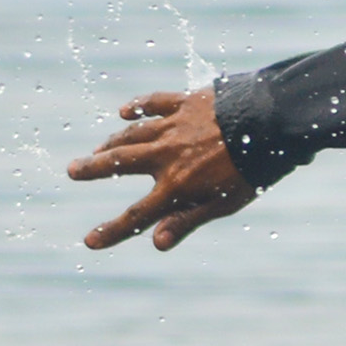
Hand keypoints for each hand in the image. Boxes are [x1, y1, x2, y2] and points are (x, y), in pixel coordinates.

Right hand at [68, 88, 255, 250]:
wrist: (274, 124)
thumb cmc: (252, 171)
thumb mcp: (223, 203)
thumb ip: (187, 220)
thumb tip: (156, 243)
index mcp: (176, 185)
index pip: (137, 215)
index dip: (112, 231)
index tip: (90, 241)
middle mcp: (166, 155)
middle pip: (119, 163)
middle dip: (93, 168)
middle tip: (72, 170)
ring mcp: (173, 126)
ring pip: (132, 134)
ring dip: (112, 143)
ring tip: (98, 149)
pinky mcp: (185, 102)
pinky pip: (153, 103)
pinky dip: (137, 107)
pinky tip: (125, 111)